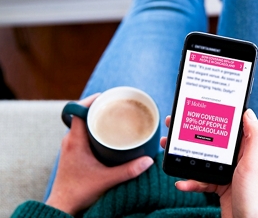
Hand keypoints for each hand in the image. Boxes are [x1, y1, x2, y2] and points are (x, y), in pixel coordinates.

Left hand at [45, 94, 153, 215]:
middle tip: (115, 106)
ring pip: (82, 125)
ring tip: (113, 117)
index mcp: (75, 141)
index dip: (90, 101)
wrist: (63, 205)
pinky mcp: (73, 153)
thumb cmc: (78, 192)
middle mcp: (70, 140)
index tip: (105, 96)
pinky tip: (106, 135)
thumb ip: (128, 170)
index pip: (78, 111)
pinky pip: (82, 134)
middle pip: (82, 115)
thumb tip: (148, 161)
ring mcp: (70, 147)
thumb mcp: (106, 180)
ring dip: (95, 119)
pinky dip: (93, 130)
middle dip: (98, 108)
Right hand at [160, 109, 257, 217]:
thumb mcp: (255, 163)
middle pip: (213, 141)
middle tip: (175, 126)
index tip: (199, 109)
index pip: (231, 127)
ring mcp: (229, 174)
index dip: (215, 117)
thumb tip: (248, 112)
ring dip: (187, 155)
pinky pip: (202, 180)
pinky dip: (190, 181)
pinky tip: (181, 182)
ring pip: (204, 159)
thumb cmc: (256, 197)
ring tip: (170, 149)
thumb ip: (254, 136)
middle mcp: (240, 159)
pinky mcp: (221, 187)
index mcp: (249, 149)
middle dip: (193, 134)